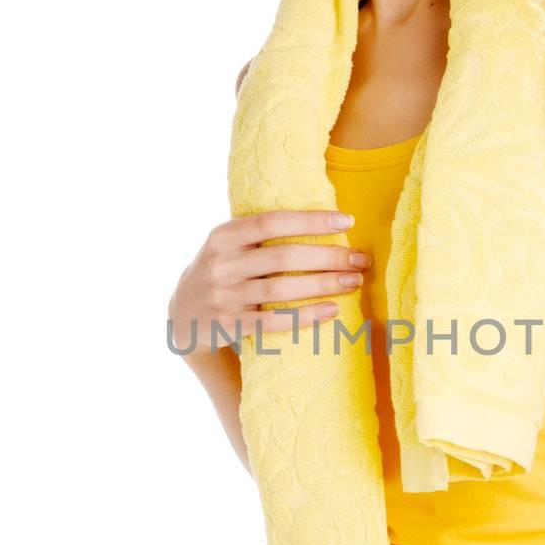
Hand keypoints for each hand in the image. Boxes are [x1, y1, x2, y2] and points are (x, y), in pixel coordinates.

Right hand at [167, 210, 371, 353]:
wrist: (184, 315)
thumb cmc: (224, 272)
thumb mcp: (230, 246)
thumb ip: (262, 234)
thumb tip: (326, 221)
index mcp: (224, 236)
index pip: (272, 222)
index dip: (311, 220)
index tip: (347, 222)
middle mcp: (221, 264)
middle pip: (283, 256)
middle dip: (327, 257)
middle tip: (361, 259)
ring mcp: (223, 296)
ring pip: (280, 289)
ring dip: (323, 285)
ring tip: (354, 282)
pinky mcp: (229, 324)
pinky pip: (273, 321)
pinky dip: (304, 317)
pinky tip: (331, 312)